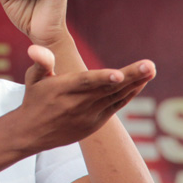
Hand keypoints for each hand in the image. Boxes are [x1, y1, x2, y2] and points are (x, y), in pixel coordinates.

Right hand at [16, 45, 155, 152]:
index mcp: (61, 90)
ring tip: (150, 69)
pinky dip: (129, 94)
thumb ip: (41, 62)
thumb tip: (34, 48)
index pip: (84, 83)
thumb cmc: (34, 99)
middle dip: (130, 76)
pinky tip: (141, 82)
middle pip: (107, 89)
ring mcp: (87, 116)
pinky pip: (116, 107)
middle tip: (150, 65)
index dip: (102, 78)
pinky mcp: (95, 123)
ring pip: (115, 97)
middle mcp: (76, 104)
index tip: (118, 74)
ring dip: (135, 84)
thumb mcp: (32, 79)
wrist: (31, 133)